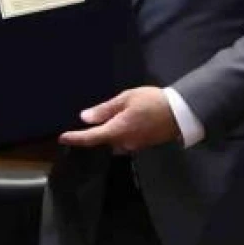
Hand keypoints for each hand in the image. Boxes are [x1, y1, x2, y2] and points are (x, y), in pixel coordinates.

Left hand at [58, 87, 179, 152]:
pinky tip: (121, 122)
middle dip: (93, 134)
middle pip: (103, 141)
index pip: (91, 138)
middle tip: (84, 124)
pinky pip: (125, 140)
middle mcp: (124, 142)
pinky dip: (119, 133)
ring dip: (107, 133)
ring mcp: (135, 145)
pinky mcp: (143, 144)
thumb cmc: (152, 102)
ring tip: (104, 120)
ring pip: (114, 141)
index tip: (62, 138)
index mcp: (118, 130)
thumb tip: (85, 118)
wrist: (181, 112)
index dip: (75, 138)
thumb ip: (105, 110)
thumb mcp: (126, 99)